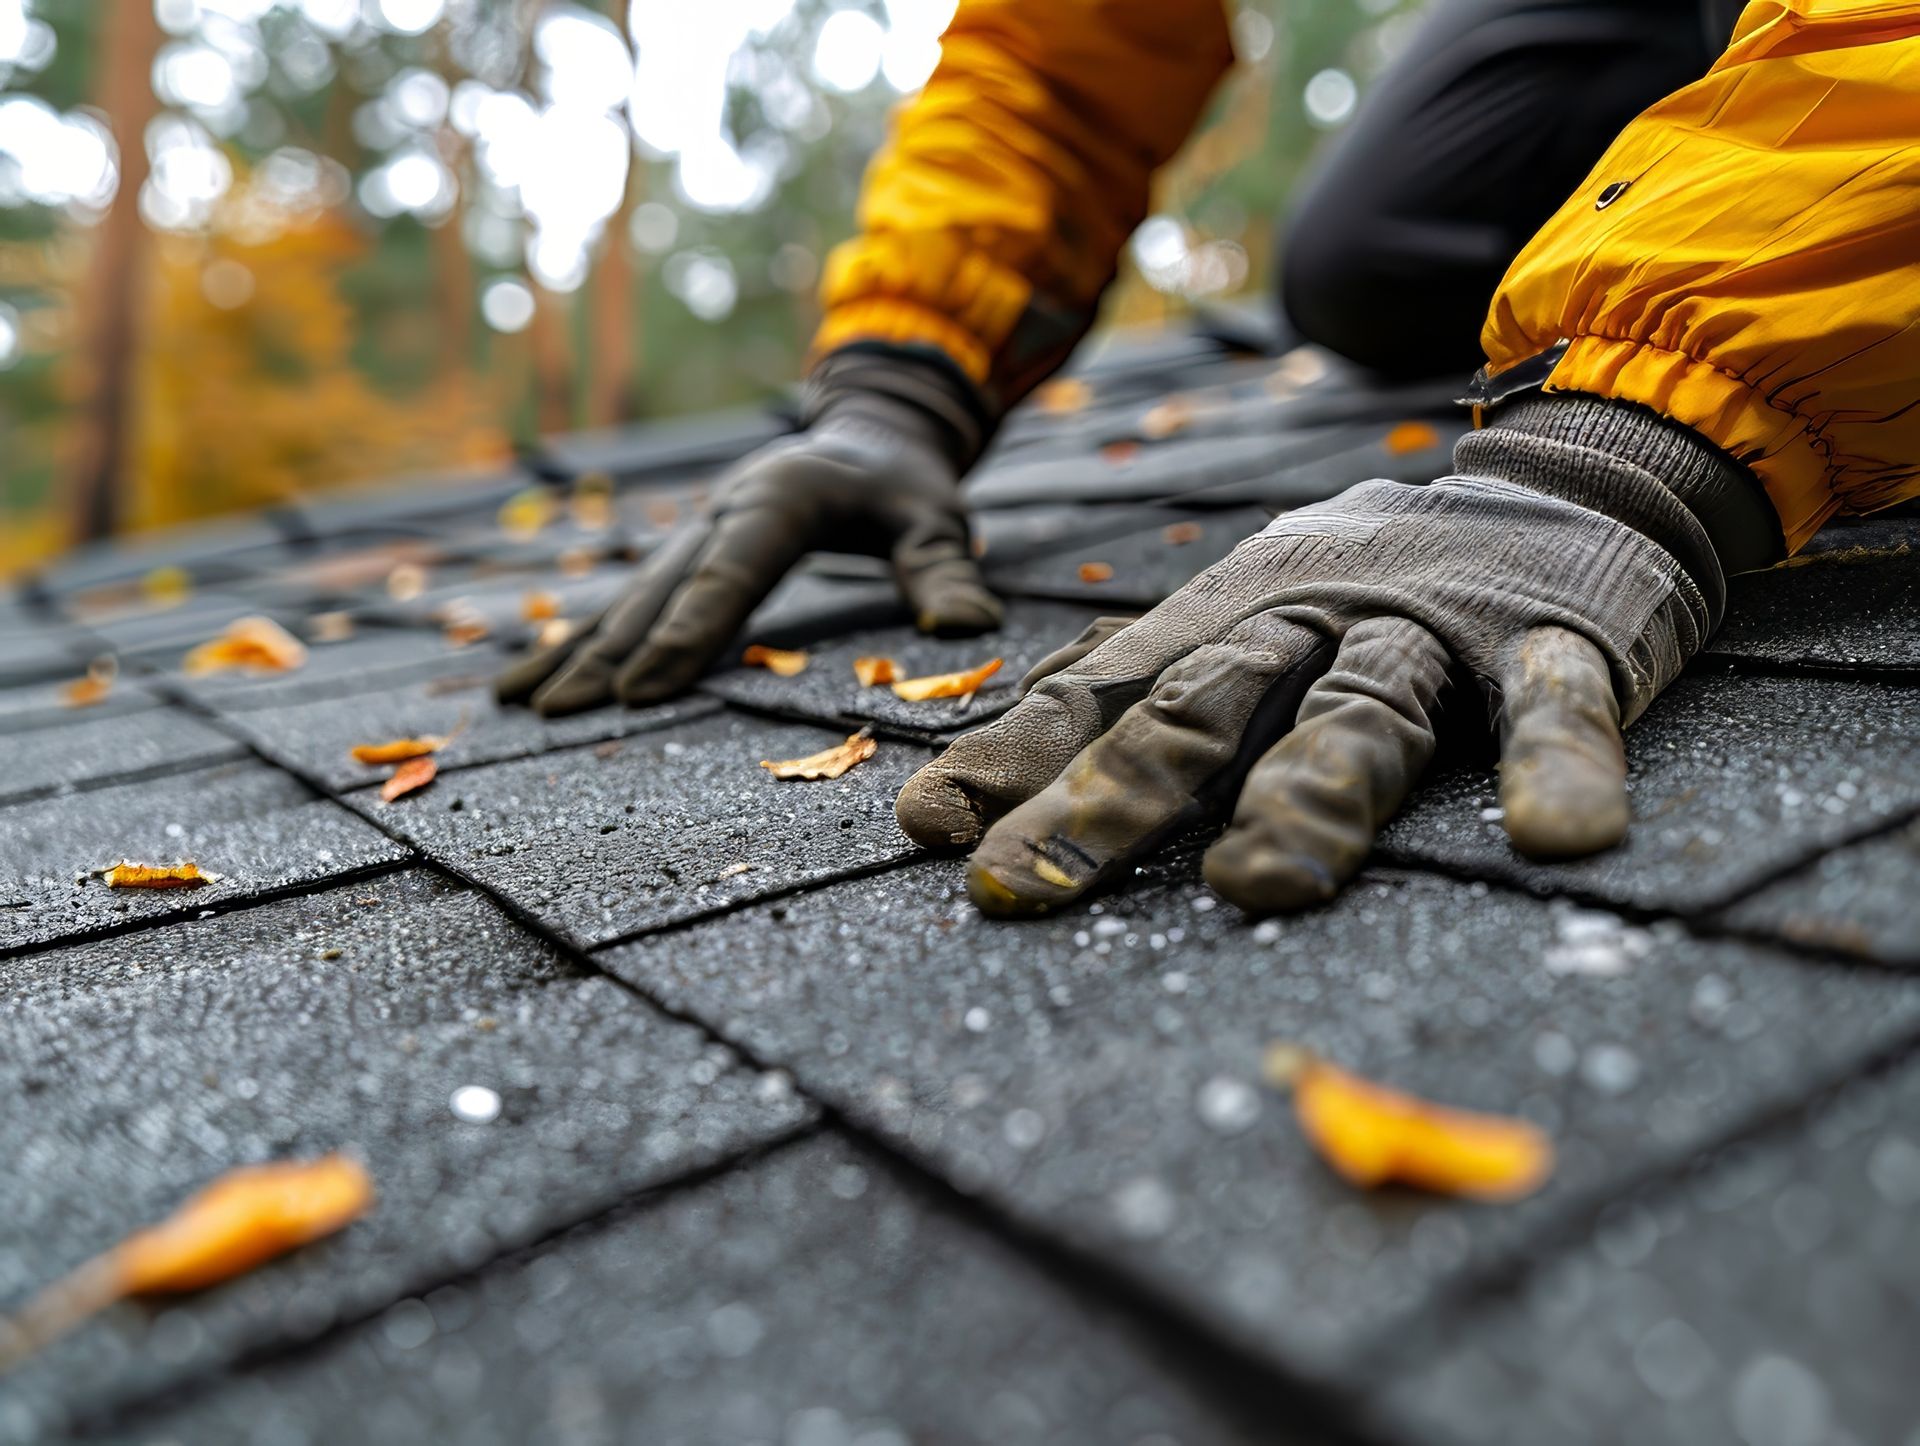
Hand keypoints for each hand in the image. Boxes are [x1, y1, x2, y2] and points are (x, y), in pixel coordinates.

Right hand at [497, 353, 1000, 714]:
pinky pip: (633, 597)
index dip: (683, 635)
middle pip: (656, 591)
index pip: (727, 576)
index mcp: (776, 500)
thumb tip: (967, 629)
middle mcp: (720, 512)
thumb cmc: (905, 482)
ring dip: (576, 648)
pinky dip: (586, 634)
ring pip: (630, 595)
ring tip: (518, 700)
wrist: (870, 428)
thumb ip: (944, 568)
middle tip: (557, 712)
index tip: (638, 691)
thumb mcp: (937, 515)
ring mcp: (696, 529)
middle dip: (604, 655)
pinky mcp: (689, 547)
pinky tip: (539, 672)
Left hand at [896, 397, 1773, 916]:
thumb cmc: (1379, 570)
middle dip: (1108, 797)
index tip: (932, 830)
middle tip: (1023, 888)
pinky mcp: (1559, 643)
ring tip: (1255, 886)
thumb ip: (1150, 675)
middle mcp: (1315, 613)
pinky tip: (1562, 840)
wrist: (1565, 474)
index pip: (1103, 690)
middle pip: (1202, 707)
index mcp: (1233, 610)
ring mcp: (1433, 628)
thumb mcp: (1250, 601)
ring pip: (1360, 712)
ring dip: (1304, 796)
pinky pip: (1556, 708)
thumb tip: (1009, 734)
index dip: (1017, 757)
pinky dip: (1558, 766)